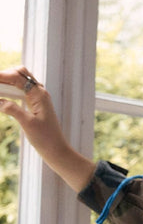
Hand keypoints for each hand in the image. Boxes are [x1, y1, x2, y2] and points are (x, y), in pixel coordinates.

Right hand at [0, 66, 95, 190]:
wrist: (55, 149)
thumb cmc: (45, 138)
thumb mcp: (27, 123)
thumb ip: (13, 110)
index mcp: (39, 95)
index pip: (18, 78)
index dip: (3, 76)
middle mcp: (40, 93)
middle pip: (21, 74)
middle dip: (5, 75)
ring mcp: (38, 98)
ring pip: (21, 81)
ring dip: (7, 81)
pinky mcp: (35, 104)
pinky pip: (21, 91)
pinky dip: (10, 90)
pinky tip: (2, 95)